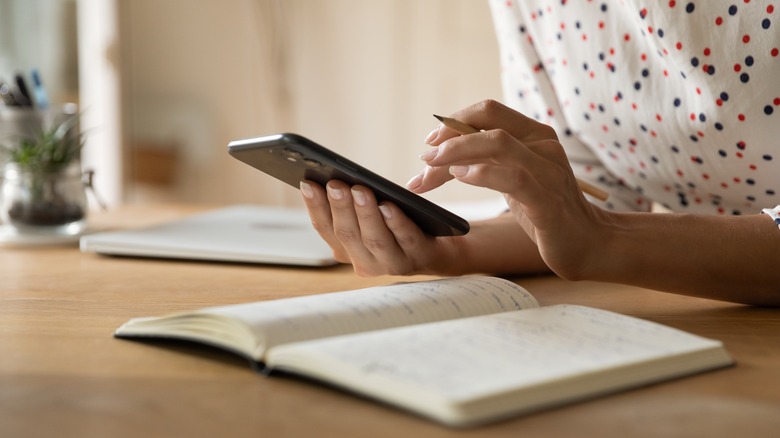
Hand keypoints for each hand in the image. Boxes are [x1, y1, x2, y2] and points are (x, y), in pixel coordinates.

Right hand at [299, 179, 468, 275]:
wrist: (438, 249)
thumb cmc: (397, 226)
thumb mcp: (369, 218)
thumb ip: (351, 205)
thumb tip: (332, 176)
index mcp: (346, 251)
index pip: (325, 228)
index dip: (315, 206)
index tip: (307, 183)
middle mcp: (365, 262)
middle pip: (347, 234)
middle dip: (340, 207)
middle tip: (335, 184)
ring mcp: (392, 263)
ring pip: (374, 239)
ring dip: (365, 213)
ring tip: (359, 190)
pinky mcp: (418, 258)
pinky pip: (405, 239)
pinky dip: (395, 222)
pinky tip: (389, 205)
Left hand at [412, 100, 609, 279]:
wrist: (588, 244)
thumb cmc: (545, 212)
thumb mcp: (514, 180)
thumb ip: (488, 163)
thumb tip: (443, 158)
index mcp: (535, 135)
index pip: (489, 112)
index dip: (455, 121)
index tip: (430, 142)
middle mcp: (543, 145)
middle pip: (488, 122)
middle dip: (449, 136)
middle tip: (424, 157)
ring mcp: (548, 170)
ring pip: (497, 143)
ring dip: (456, 152)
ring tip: (431, 168)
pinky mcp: (548, 199)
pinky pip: (512, 177)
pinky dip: (481, 173)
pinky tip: (460, 178)